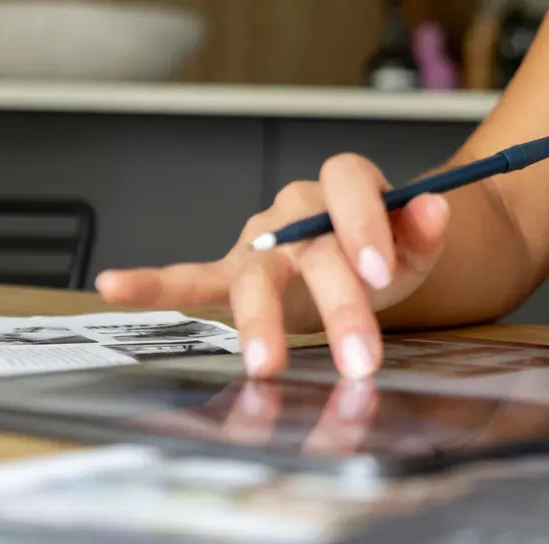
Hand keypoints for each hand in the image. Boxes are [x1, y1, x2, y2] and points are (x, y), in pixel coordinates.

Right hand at [95, 154, 450, 380]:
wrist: (367, 261)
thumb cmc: (386, 252)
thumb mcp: (417, 243)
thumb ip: (426, 225)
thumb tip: (434, 205)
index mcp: (343, 186)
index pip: (349, 186)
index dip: (364, 224)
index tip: (382, 271)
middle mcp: (295, 207)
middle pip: (311, 246)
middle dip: (338, 303)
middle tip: (360, 357)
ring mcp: (259, 240)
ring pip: (257, 275)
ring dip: (261, 322)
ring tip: (265, 364)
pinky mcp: (231, 273)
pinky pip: (189, 278)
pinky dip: (151, 283)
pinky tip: (114, 284)